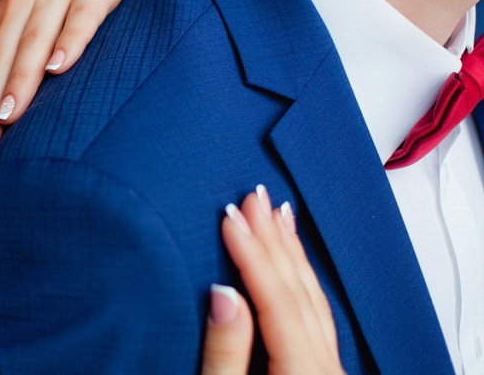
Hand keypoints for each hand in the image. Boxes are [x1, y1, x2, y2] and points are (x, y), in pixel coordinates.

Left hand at [0, 0, 216, 165]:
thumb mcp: (37, 11)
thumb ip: (25, 52)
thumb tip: (10, 113)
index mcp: (8, 15)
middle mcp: (27, 3)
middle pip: (3, 60)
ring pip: (35, 41)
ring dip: (20, 79)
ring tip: (8, 117)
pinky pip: (82, 15)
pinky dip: (70, 39)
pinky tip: (61, 66)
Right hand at [201, 188, 344, 374]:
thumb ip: (225, 352)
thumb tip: (223, 294)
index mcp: (301, 373)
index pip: (275, 299)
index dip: (252, 254)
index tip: (231, 217)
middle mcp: (325, 368)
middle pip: (298, 291)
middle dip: (273, 239)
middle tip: (256, 197)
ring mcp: (330, 370)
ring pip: (313, 299)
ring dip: (291, 253)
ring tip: (278, 215)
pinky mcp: (325, 373)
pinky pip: (318, 313)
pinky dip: (304, 280)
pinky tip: (295, 261)